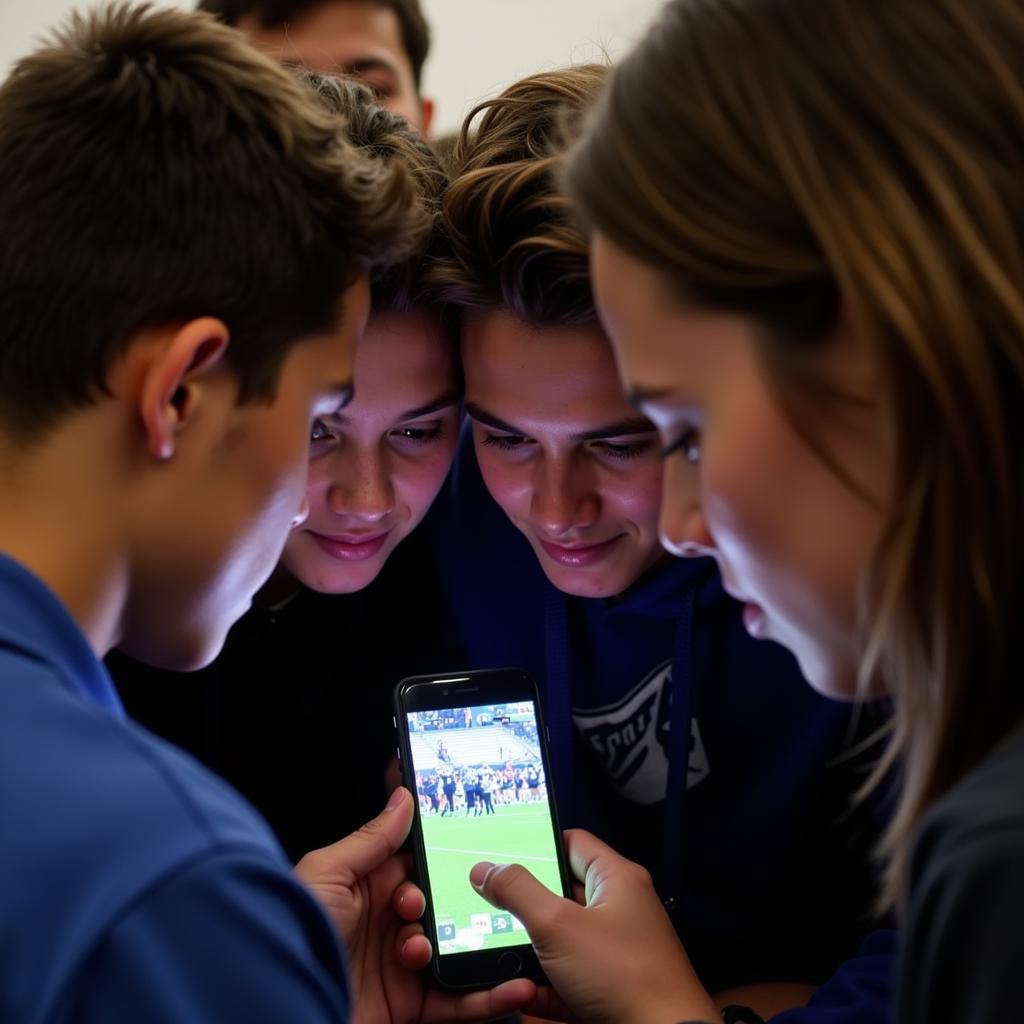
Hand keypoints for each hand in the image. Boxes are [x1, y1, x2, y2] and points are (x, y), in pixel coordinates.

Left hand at [295, 787, 535, 1023]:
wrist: (277, 1008)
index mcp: (366, 888)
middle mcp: (386, 924)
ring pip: (454, 947)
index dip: (435, 855)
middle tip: (420, 909)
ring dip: (463, 944)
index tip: (463, 842)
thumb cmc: (293, 937)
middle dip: (449, 902)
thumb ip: (370, 839)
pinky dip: (491, 997)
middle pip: (440, 903)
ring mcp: (401, 966)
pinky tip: (513, 985)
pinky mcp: (412, 1006)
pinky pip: (460, 1001)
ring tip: (437, 949)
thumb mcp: (327, 874)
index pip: (414, 863)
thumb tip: (403, 799)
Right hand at [470, 829, 719, 1023]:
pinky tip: (515, 990)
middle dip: (524, 903)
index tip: (501, 853)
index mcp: (616, 880)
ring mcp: (614, 953)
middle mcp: (618, 911)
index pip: (572, 842)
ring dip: (529, 948)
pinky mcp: (608, 990)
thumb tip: (485, 868)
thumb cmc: (625, 976)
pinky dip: (542, 985)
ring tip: (493, 947)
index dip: (536, 844)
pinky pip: (566, 979)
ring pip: (560, 940)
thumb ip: (518, 892)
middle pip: (560, 893)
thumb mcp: (558, 925)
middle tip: (488, 903)